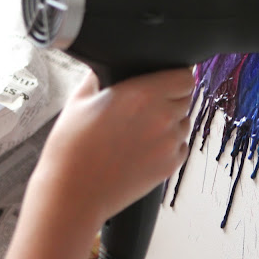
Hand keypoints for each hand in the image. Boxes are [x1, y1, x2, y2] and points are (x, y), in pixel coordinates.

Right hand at [32, 67, 194, 226]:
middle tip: (145, 108)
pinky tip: (143, 149)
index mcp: (143, 94)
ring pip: (184, 123)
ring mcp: (169, 143)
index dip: (175, 77)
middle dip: (171, 98)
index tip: (164, 80)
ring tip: (140, 131)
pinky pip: (181, 146)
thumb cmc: (72, 149)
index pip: (185, 76)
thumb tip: (110, 65)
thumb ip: (101, 76)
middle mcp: (162, 116)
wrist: (73, 193)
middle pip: (186, 98)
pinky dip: (169, 145)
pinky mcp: (170, 165)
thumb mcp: (80, 100)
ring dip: (171, 122)